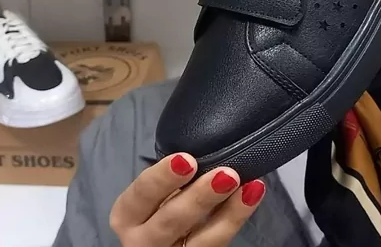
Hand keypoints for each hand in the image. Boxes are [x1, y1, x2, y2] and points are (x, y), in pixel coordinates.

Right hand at [110, 153, 264, 245]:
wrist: (164, 238)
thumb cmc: (160, 201)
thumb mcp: (155, 189)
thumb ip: (169, 175)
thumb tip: (199, 144)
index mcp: (127, 214)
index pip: (141, 195)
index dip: (162, 177)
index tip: (187, 159)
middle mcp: (142, 241)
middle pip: (169, 221)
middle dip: (198, 197)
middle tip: (225, 175)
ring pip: (200, 242)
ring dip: (227, 213)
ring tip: (249, 187)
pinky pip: (218, 244)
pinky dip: (237, 219)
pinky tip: (253, 195)